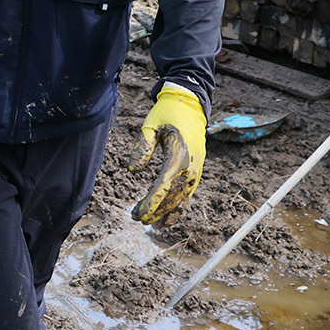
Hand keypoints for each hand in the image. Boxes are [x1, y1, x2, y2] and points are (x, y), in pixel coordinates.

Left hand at [127, 85, 205, 226]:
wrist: (190, 105)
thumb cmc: (167, 114)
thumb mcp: (150, 126)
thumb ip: (142, 147)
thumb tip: (133, 171)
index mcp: (179, 154)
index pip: (164, 185)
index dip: (152, 202)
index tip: (138, 213)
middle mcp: (191, 165)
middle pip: (173, 196)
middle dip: (156, 210)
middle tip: (138, 219)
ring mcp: (196, 169)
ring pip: (181, 197)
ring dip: (166, 212)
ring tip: (151, 224)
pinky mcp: (196, 170)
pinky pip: (188, 193)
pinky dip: (178, 207)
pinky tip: (168, 219)